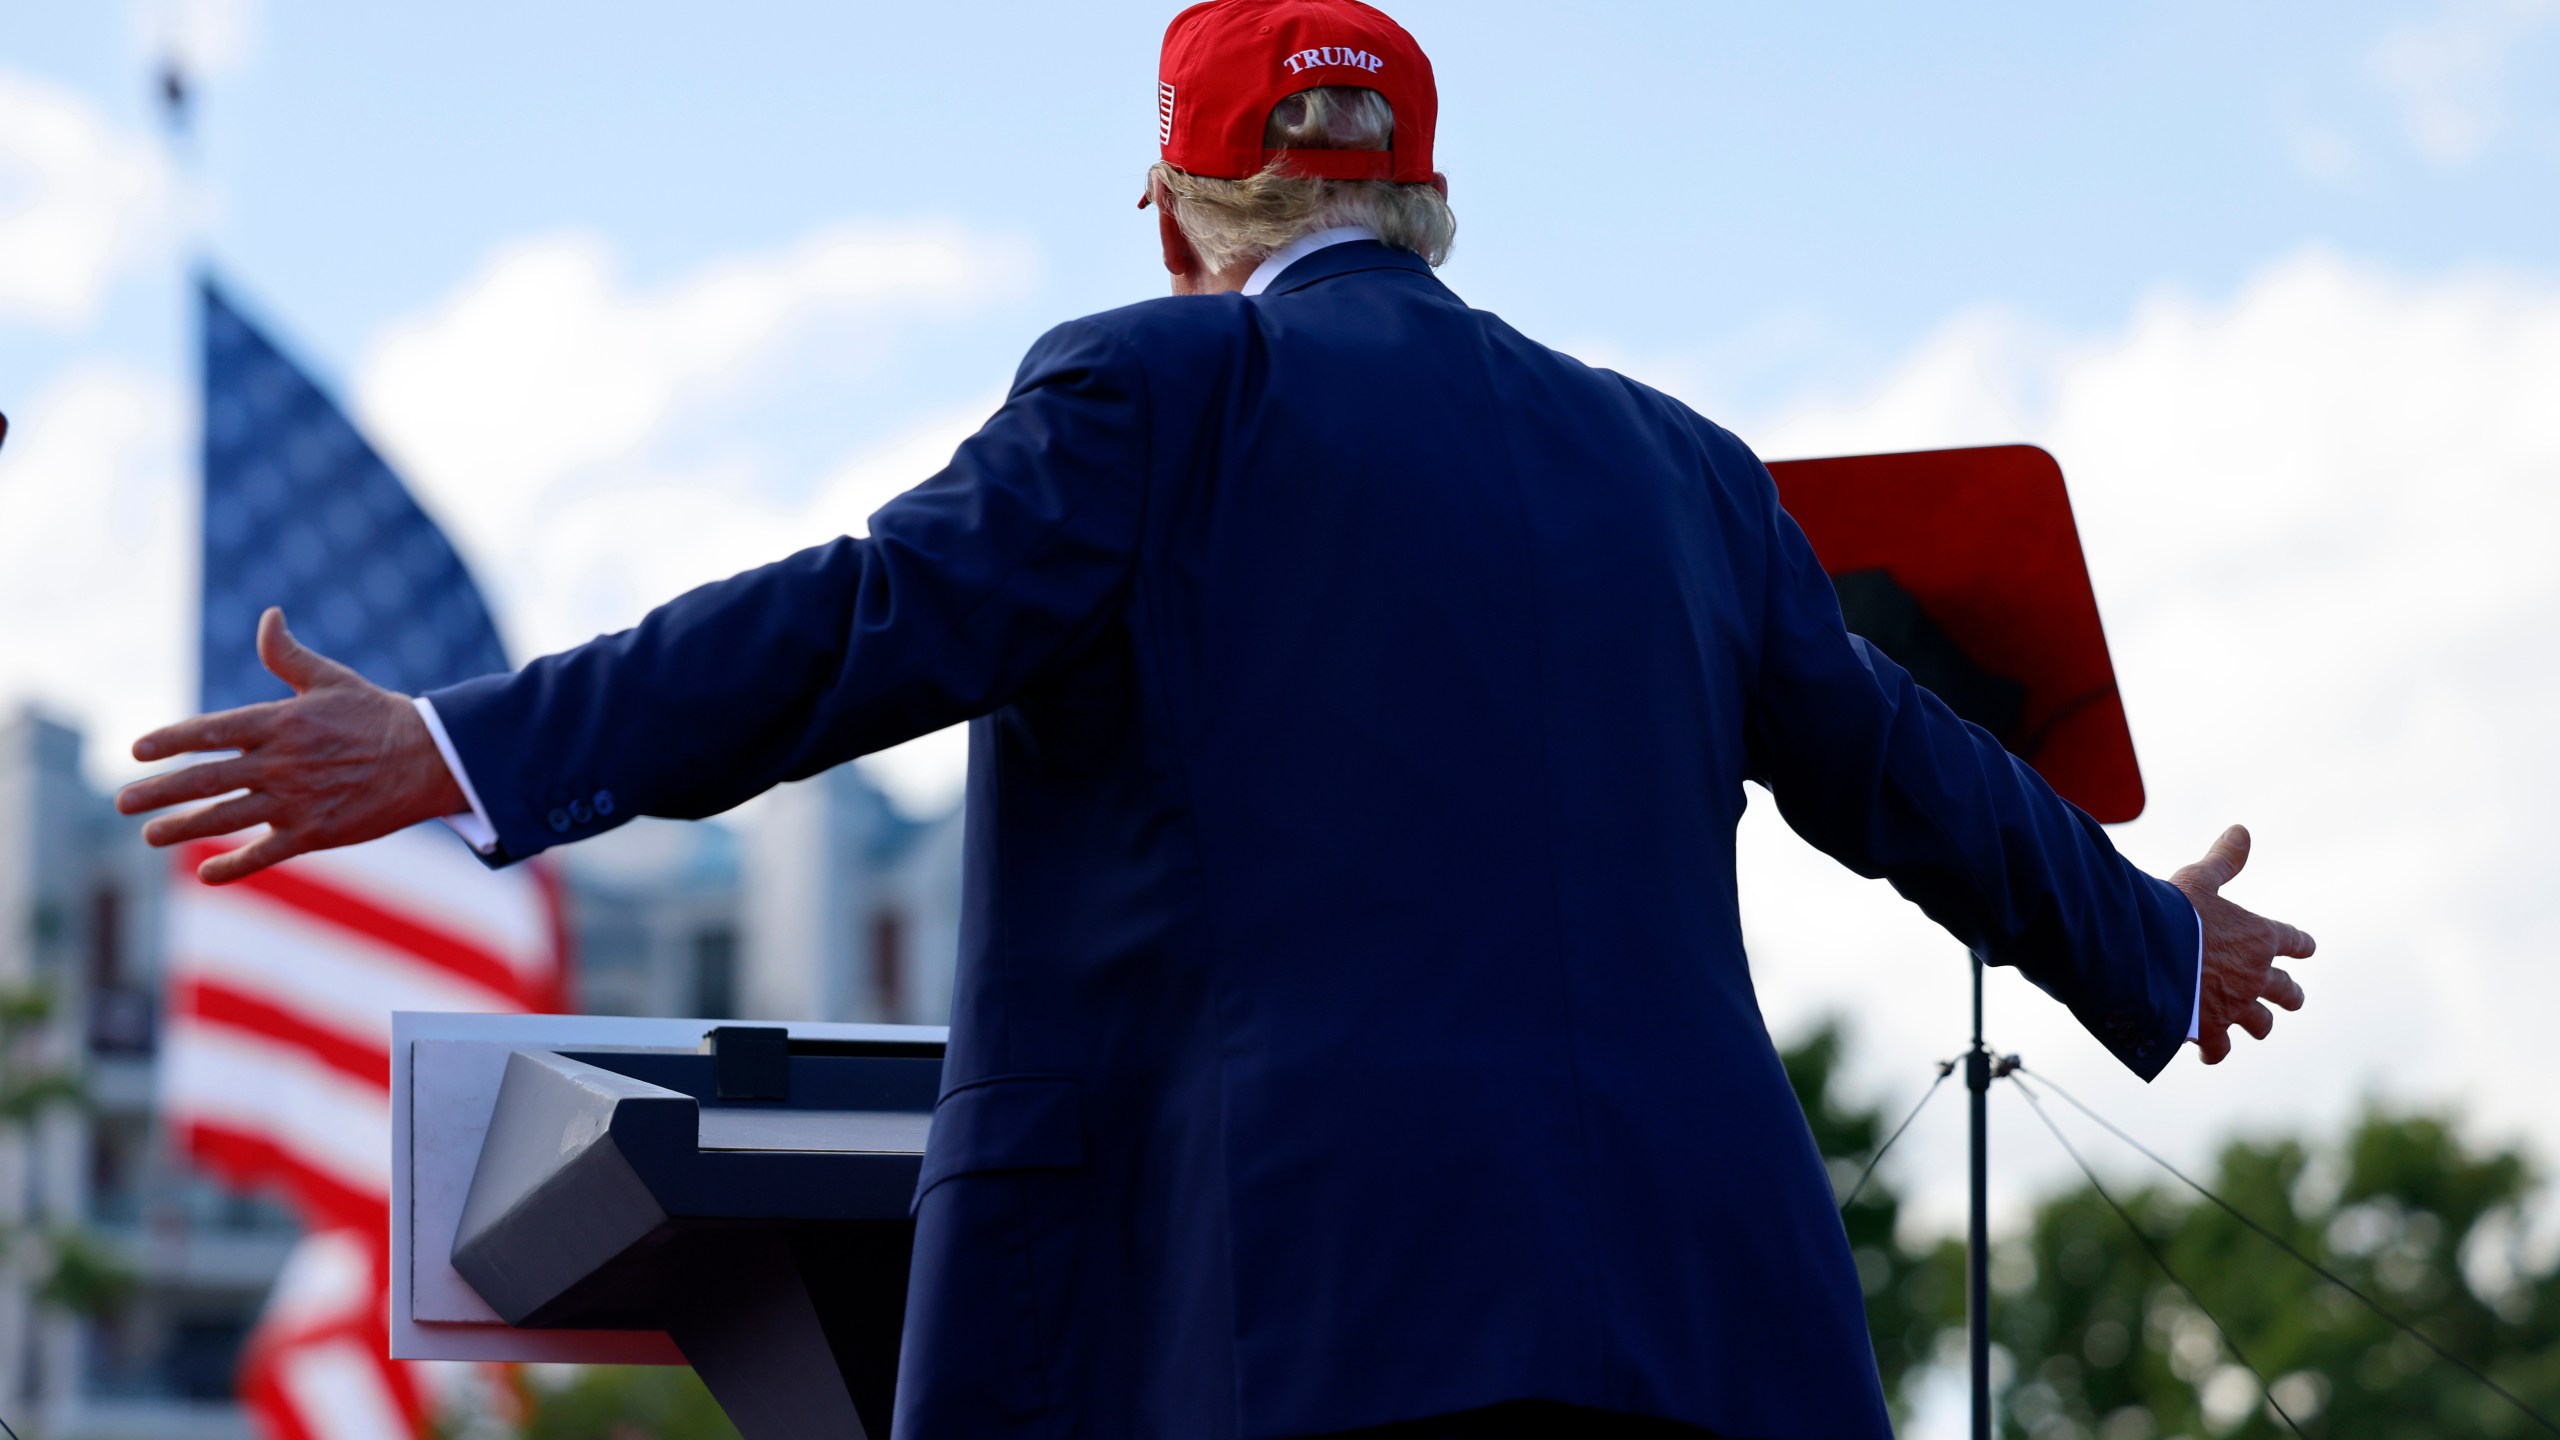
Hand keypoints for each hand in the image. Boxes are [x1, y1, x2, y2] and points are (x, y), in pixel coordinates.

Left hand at [116, 608, 467, 884]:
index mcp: (282, 723)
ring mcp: (297, 801)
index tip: (137, 750)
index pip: (212, 730)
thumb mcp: (331, 679)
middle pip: (206, 779)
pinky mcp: (315, 833)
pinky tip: (206, 872)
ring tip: (149, 836)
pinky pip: (264, 853)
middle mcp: (283, 763)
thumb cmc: (377, 715)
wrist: (429, 759)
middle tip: (122, 802)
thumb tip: (267, 615)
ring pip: (226, 818)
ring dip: (182, 827)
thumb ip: (287, 655)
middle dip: (159, 791)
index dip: (171, 739)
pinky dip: (233, 865)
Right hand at [2170, 825, 2314, 1065]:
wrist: (2147, 954)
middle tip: (2288, 997)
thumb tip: (2242, 830)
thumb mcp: (2199, 879)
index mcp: (2260, 937)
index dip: (2300, 945)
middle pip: (2289, 993)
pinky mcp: (2211, 1031)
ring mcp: (2236, 1007)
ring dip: (2257, 1025)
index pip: (2296, 942)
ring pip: (2261, 1025)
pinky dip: (2215, 1051)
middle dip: (2289, 995)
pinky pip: (2221, 1050)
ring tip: (2251, 1027)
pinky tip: (2206, 1052)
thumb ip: (2224, 861)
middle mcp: (2257, 976)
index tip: (2303, 948)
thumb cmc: (2173, 912)